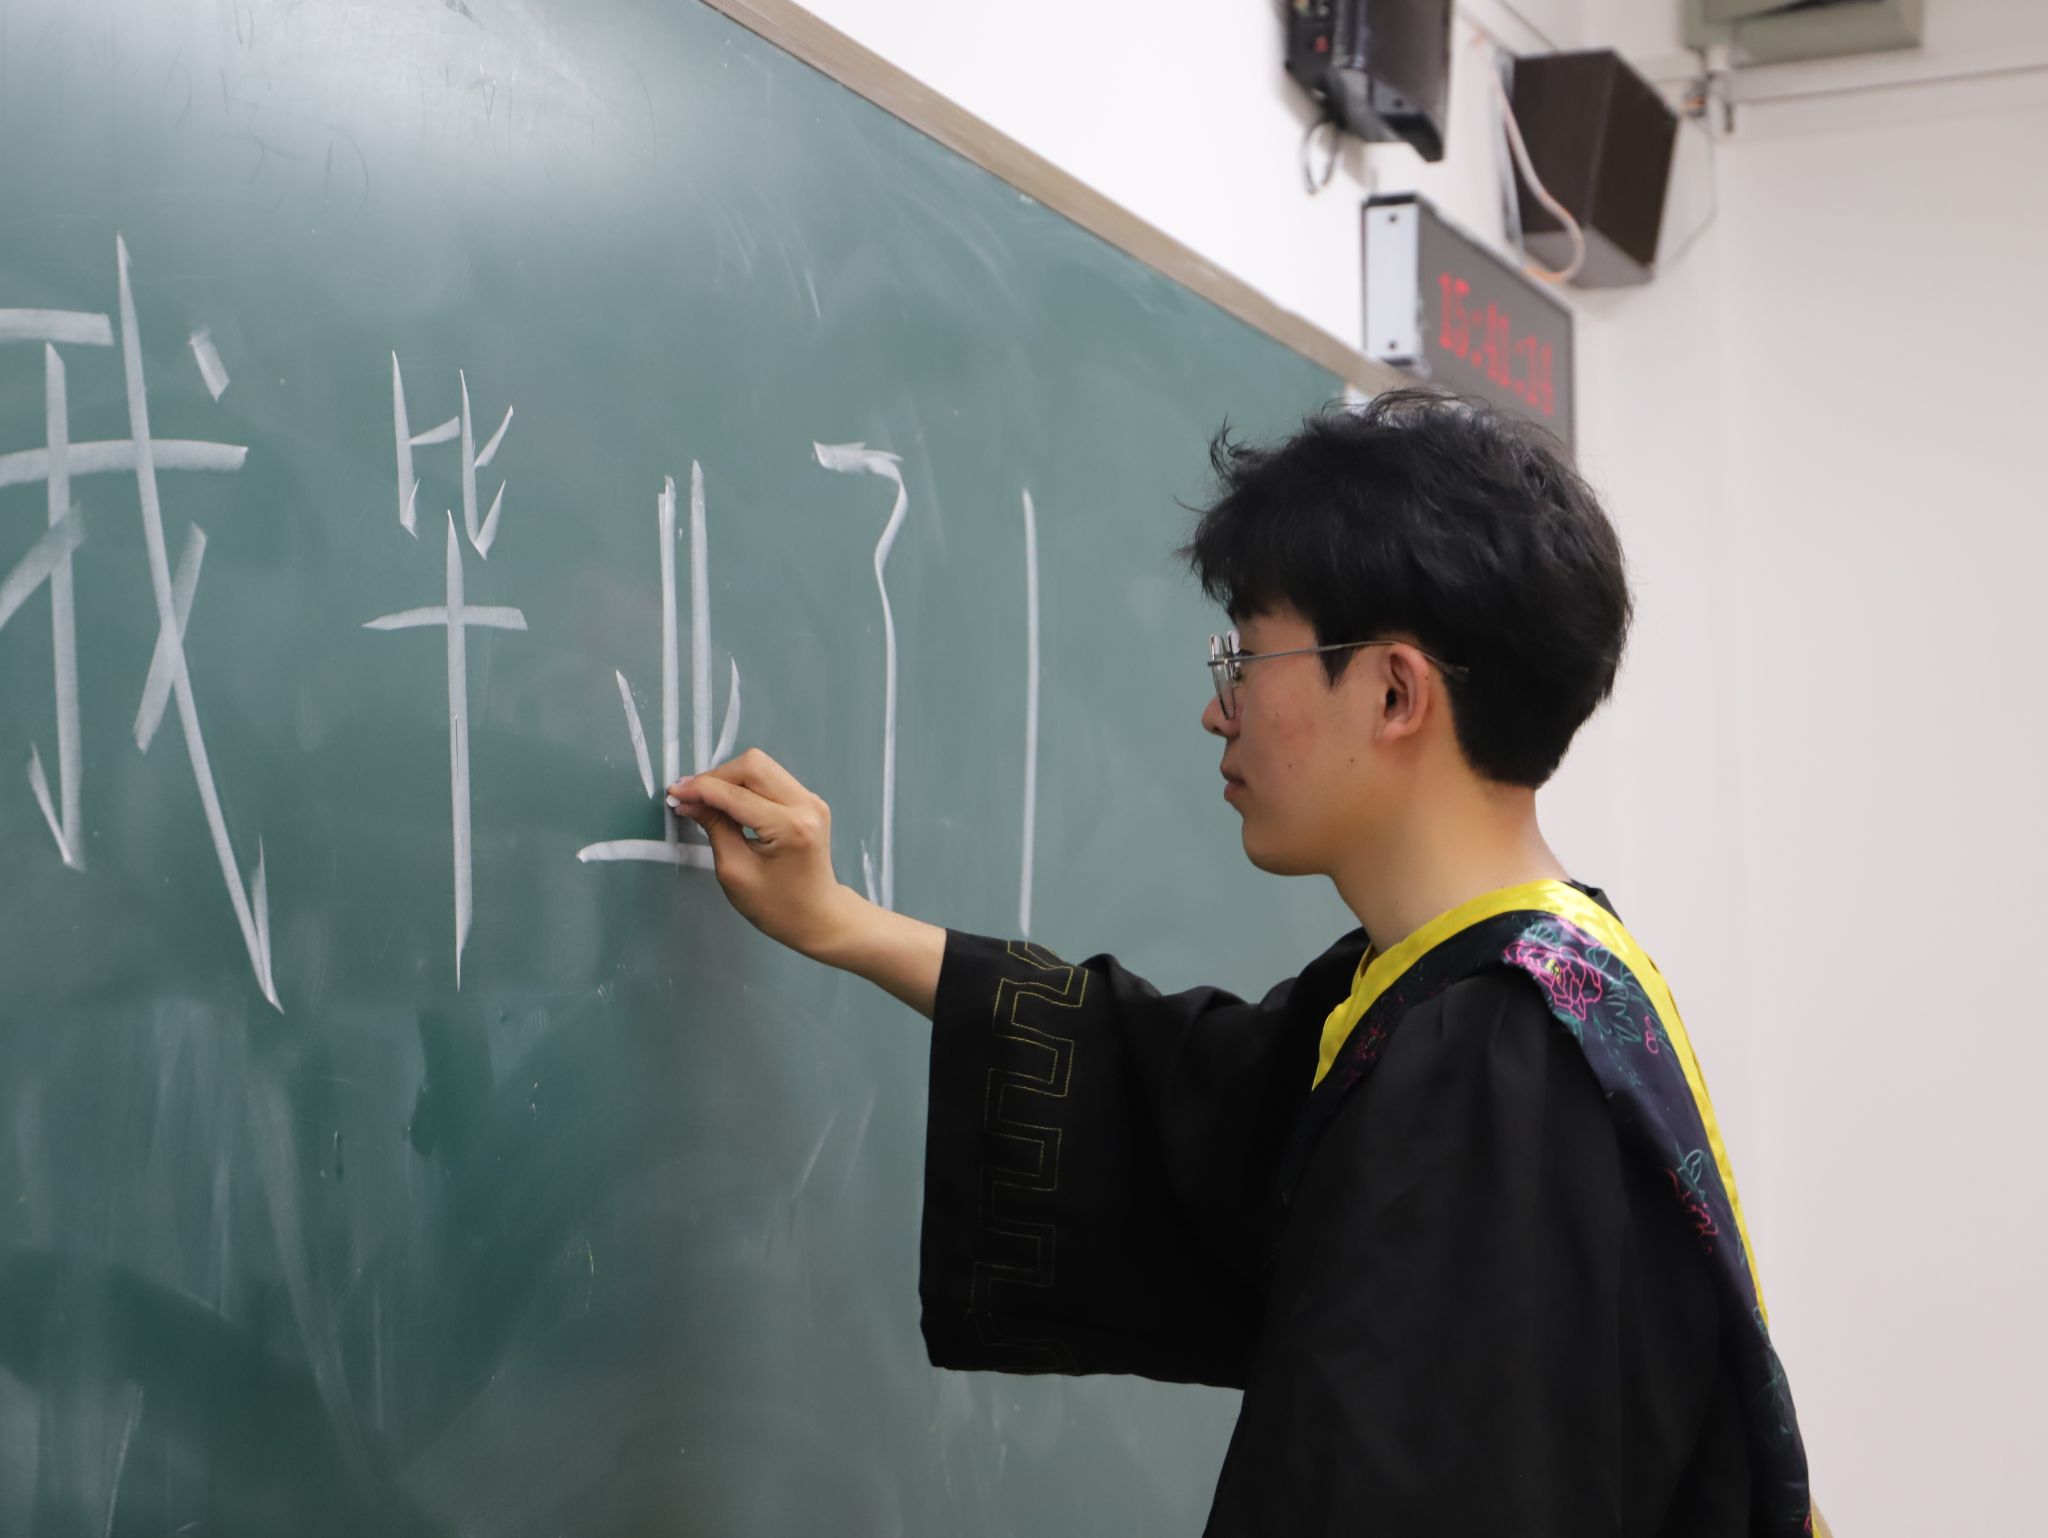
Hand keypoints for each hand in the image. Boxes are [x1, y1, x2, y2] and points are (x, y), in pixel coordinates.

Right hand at [668, 750, 858, 958]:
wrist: (818, 917)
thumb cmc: (777, 906)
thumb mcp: (735, 871)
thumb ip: (714, 828)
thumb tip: (689, 800)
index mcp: (791, 827)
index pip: (736, 794)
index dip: (700, 790)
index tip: (674, 794)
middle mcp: (806, 805)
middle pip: (752, 765)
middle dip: (715, 777)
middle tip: (690, 798)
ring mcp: (811, 800)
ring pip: (761, 766)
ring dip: (729, 779)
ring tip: (705, 801)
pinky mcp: (808, 801)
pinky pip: (770, 778)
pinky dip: (744, 785)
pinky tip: (728, 803)